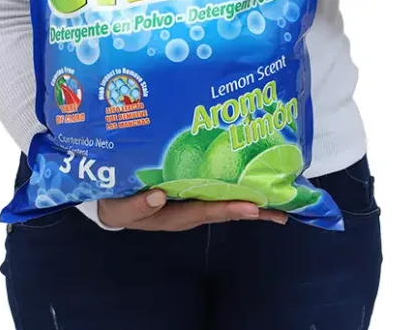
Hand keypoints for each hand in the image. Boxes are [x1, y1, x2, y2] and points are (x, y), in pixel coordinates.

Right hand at [99, 189, 287, 230]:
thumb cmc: (117, 205)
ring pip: (225, 200)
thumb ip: (138, 205)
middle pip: (226, 210)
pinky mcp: (190, 190)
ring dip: (250, 198)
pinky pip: (216, 189)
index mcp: (176, 215)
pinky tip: (250, 178)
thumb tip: (160, 195)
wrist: (109, 204)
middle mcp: (190, 210)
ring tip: (277, 195)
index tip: (254, 208)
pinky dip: (235, 186)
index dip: (231, 209)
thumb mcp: (121, 208)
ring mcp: (192, 201)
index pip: (208, 211)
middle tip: (284, 208)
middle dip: (254, 209)